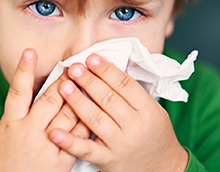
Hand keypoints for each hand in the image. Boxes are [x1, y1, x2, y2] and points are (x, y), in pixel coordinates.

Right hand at [0, 49, 88, 171]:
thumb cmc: (2, 162)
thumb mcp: (3, 133)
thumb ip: (18, 113)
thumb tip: (32, 91)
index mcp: (11, 123)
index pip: (18, 91)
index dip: (24, 70)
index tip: (30, 51)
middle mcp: (28, 132)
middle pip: (50, 99)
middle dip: (65, 80)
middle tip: (75, 64)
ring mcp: (46, 146)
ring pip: (68, 115)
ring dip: (81, 96)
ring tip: (89, 80)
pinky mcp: (60, 161)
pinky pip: (78, 137)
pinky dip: (87, 122)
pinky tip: (95, 110)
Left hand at [49, 54, 187, 171]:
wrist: (165, 170)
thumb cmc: (156, 136)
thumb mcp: (153, 111)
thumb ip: (134, 94)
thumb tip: (111, 68)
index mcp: (148, 110)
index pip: (125, 85)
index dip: (106, 70)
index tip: (91, 58)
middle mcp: (135, 126)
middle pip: (108, 99)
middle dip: (88, 81)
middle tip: (73, 67)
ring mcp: (121, 144)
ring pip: (96, 119)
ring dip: (77, 101)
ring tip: (64, 86)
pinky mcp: (108, 160)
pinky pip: (86, 149)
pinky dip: (69, 141)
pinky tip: (55, 132)